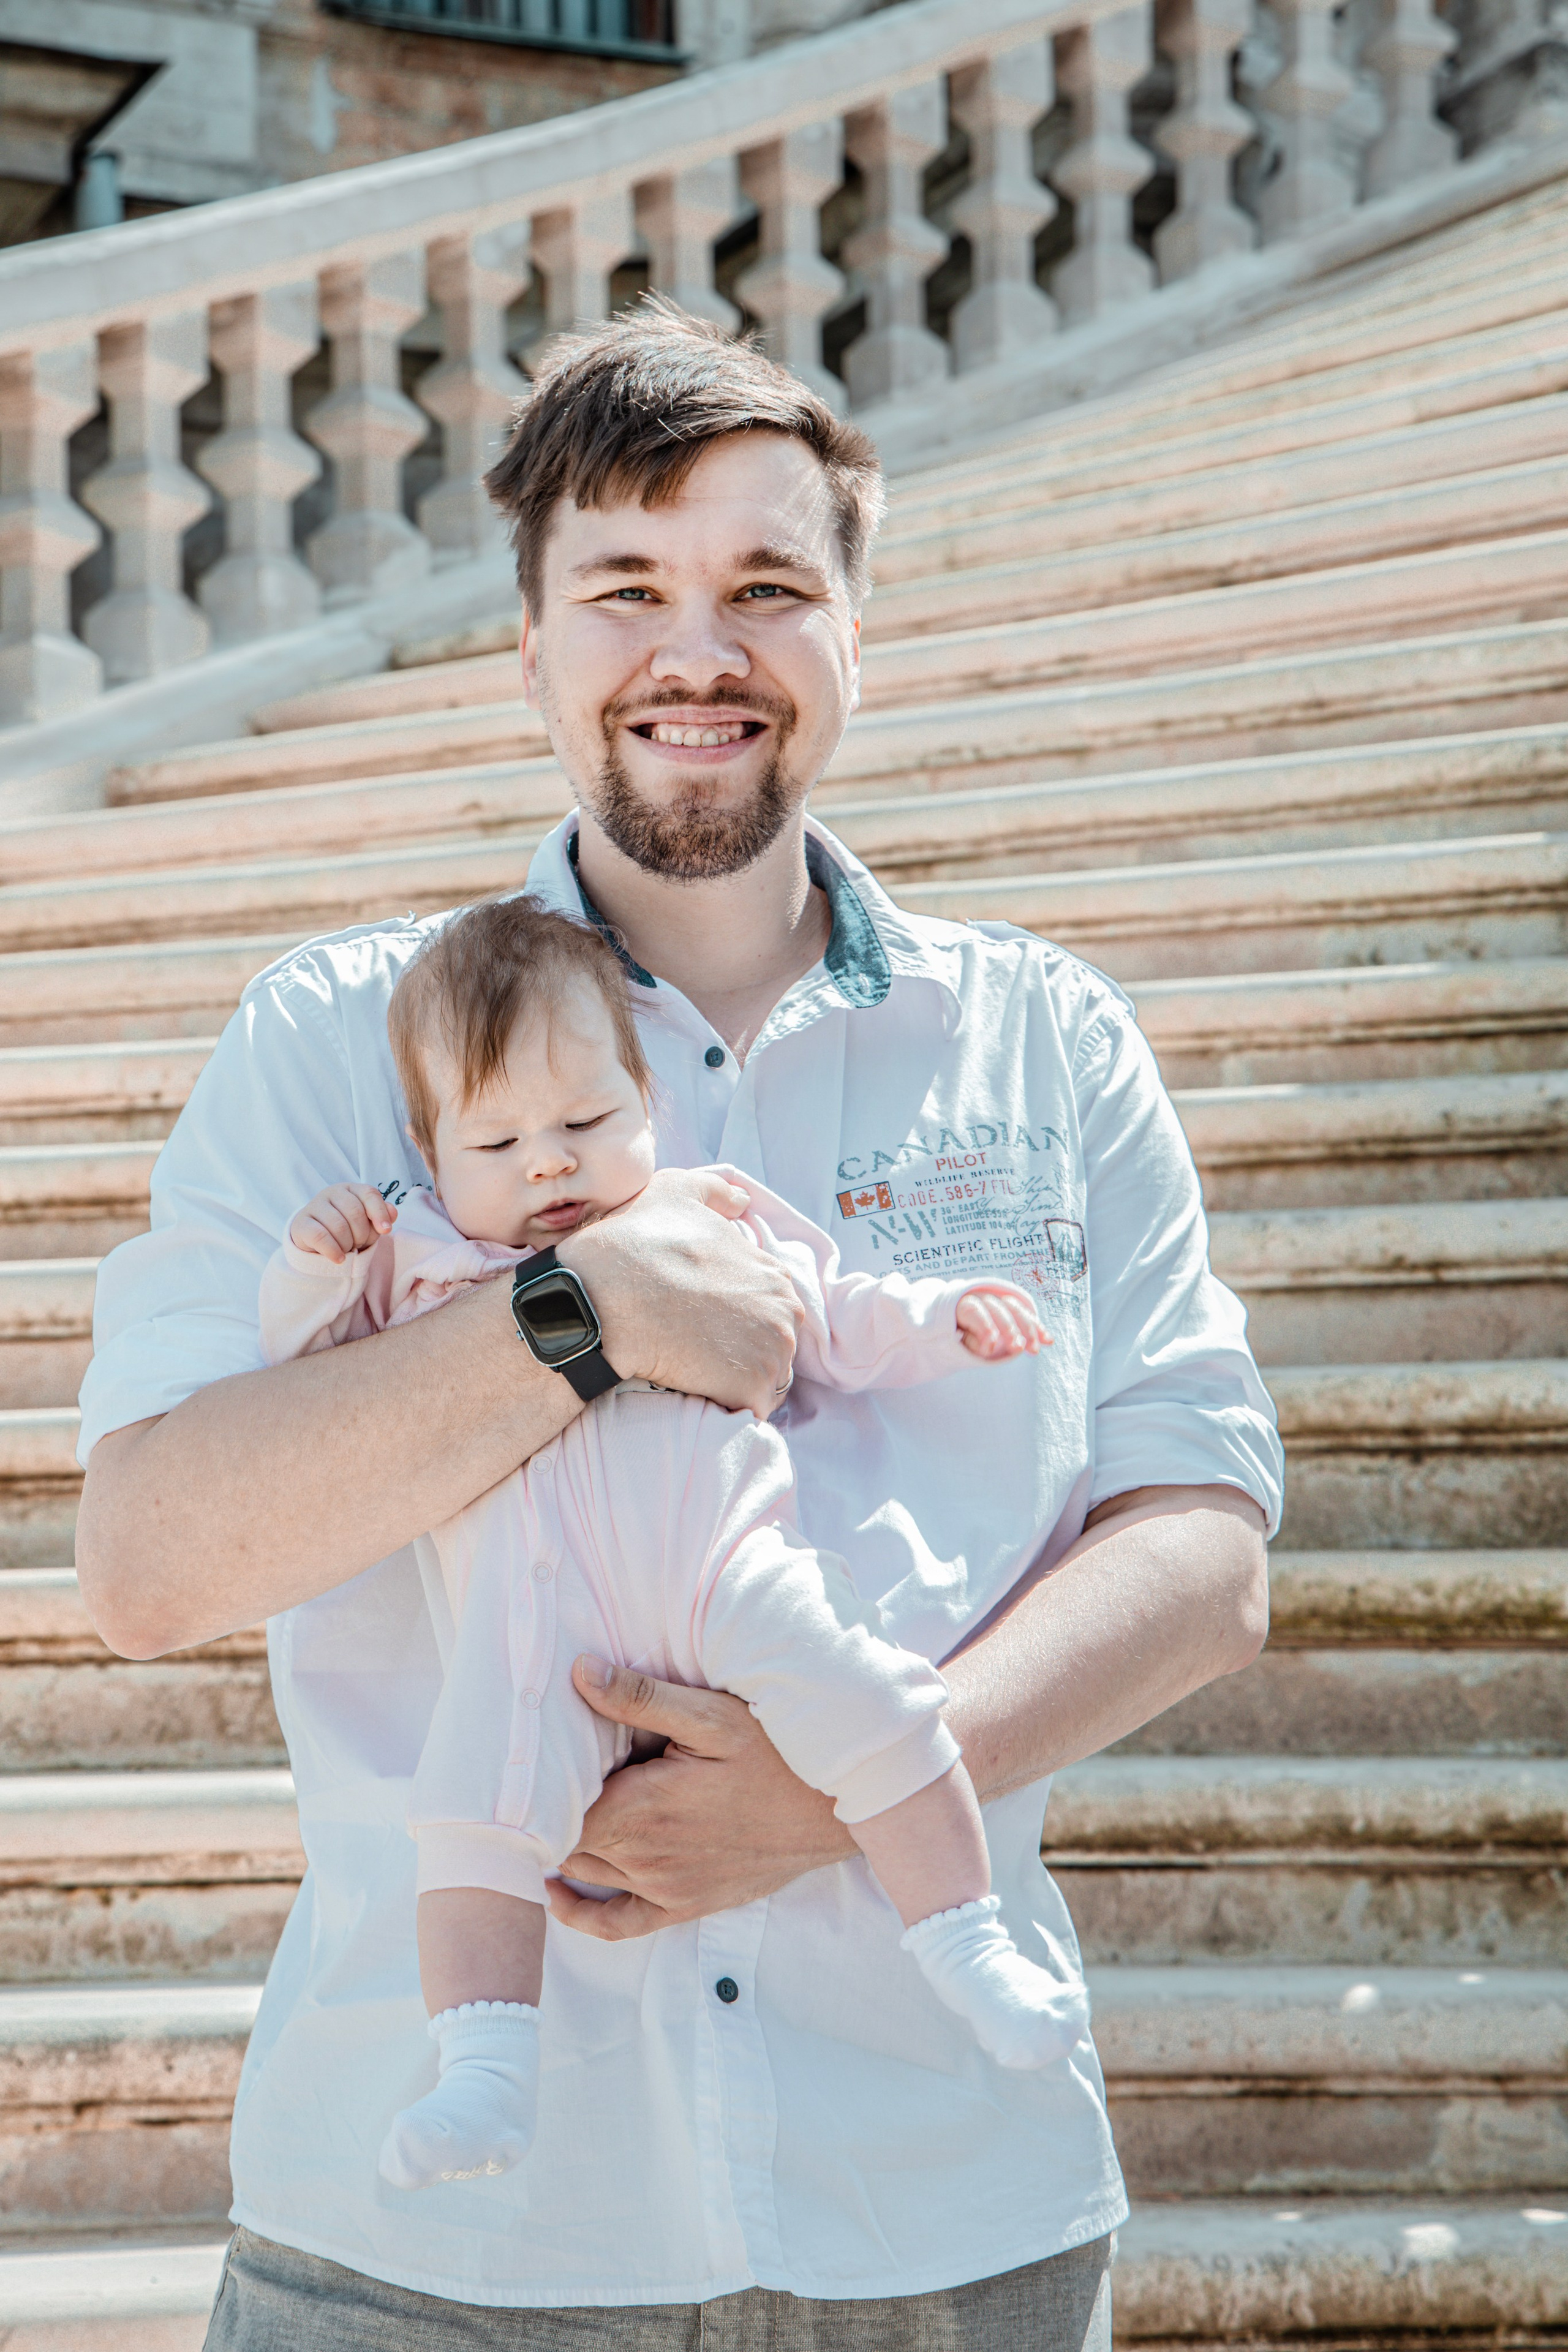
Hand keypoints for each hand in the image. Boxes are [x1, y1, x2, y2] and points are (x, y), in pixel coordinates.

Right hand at [288, 1183, 396, 1263]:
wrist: (317, 1241)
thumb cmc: (348, 1229)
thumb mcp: (368, 1223)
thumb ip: (382, 1216)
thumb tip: (392, 1213)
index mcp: (351, 1189)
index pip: (369, 1194)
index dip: (379, 1212)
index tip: (386, 1230)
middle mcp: (331, 1192)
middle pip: (355, 1212)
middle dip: (362, 1234)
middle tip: (359, 1244)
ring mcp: (314, 1206)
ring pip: (338, 1226)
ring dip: (347, 1244)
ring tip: (347, 1249)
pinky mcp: (301, 1224)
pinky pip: (320, 1237)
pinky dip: (333, 1251)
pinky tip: (339, 1258)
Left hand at [546, 1657, 852, 1939]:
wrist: (836, 1810)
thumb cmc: (777, 1753)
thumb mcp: (712, 1715)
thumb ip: (641, 1699)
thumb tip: (580, 1673)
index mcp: (641, 1806)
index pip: (557, 1808)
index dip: (536, 1786)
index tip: (528, 1757)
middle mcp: (645, 1855)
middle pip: (566, 1840)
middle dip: (545, 1813)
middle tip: (535, 1778)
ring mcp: (665, 1886)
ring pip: (586, 1872)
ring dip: (563, 1847)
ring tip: (542, 1815)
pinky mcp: (685, 1904)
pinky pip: (619, 1925)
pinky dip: (582, 1914)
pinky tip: (559, 1892)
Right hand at [560, 1167, 802, 1417]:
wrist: (604, 1297)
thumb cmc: (635, 1243)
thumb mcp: (675, 1192)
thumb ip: (716, 1192)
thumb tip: (743, 1200)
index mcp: (774, 1275)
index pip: (768, 1309)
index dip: (736, 1318)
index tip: (702, 1320)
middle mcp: (786, 1313)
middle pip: (773, 1347)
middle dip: (741, 1353)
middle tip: (695, 1348)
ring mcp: (773, 1353)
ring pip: (764, 1382)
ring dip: (734, 1382)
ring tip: (692, 1370)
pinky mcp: (751, 1389)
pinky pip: (747, 1410)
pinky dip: (725, 1406)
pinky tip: (694, 1391)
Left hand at [956, 1285, 1050, 1361]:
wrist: (961, 1321)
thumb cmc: (958, 1335)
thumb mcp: (958, 1340)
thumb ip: (972, 1342)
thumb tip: (989, 1347)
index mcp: (964, 1304)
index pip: (974, 1311)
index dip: (984, 1327)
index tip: (991, 1347)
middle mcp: (983, 1298)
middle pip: (998, 1309)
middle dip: (1009, 1329)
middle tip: (1017, 1348)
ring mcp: (1000, 1300)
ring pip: (1016, 1310)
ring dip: (1028, 1330)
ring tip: (1034, 1350)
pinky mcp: (1013, 1308)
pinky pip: (1028, 1316)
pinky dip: (1038, 1328)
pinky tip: (1048, 1341)